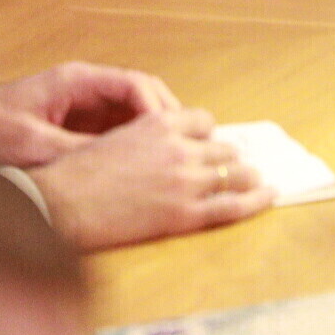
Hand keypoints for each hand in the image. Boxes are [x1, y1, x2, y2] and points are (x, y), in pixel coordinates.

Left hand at [0, 63, 180, 167]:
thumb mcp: (31, 144)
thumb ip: (75, 151)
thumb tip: (114, 165)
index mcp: (75, 80)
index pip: (134, 84)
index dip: (158, 109)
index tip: (172, 135)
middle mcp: (82, 87)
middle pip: (140, 93)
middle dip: (166, 118)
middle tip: (184, 146)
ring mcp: (79, 104)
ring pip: (131, 111)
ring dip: (152, 131)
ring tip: (172, 158)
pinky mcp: (74, 123)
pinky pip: (115, 128)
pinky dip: (133, 143)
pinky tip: (143, 167)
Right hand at [26, 108, 271, 250]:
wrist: (64, 203)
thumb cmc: (77, 174)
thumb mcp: (113, 139)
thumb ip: (143, 138)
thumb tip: (158, 150)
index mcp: (157, 123)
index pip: (202, 121)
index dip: (208, 135)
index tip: (210, 144)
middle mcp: (178, 147)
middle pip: (223, 148)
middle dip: (230, 158)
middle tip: (236, 167)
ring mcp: (185, 181)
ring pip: (235, 173)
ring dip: (247, 176)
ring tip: (258, 181)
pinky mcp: (186, 213)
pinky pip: (233, 205)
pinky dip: (257, 201)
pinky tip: (269, 196)